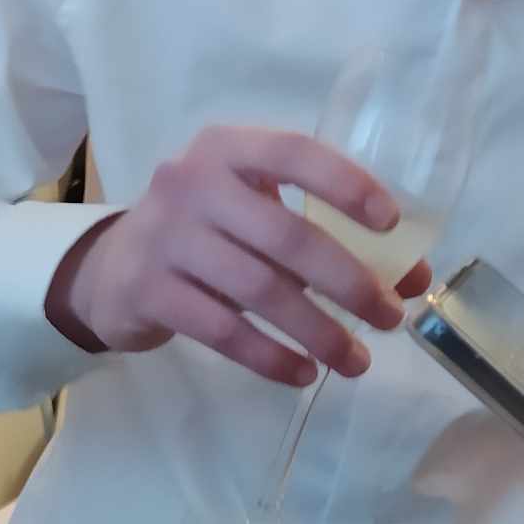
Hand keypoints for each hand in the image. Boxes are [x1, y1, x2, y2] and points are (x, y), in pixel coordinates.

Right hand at [45, 125, 433, 387]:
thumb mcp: (258, 215)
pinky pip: (222, 331)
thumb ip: (329, 234)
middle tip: (391, 318)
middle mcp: (193, 182)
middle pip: (287, 236)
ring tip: (357, 361)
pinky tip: (303, 374)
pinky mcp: (147, 290)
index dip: (346, 185)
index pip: (295, 153)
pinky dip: (270, 357)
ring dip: (318, 331)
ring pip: (260, 290)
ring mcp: (165, 236)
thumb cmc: (210, 233)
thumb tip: (413, 278)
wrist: (111, 269)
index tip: (391, 224)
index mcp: (230, 149)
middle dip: (350, 282)